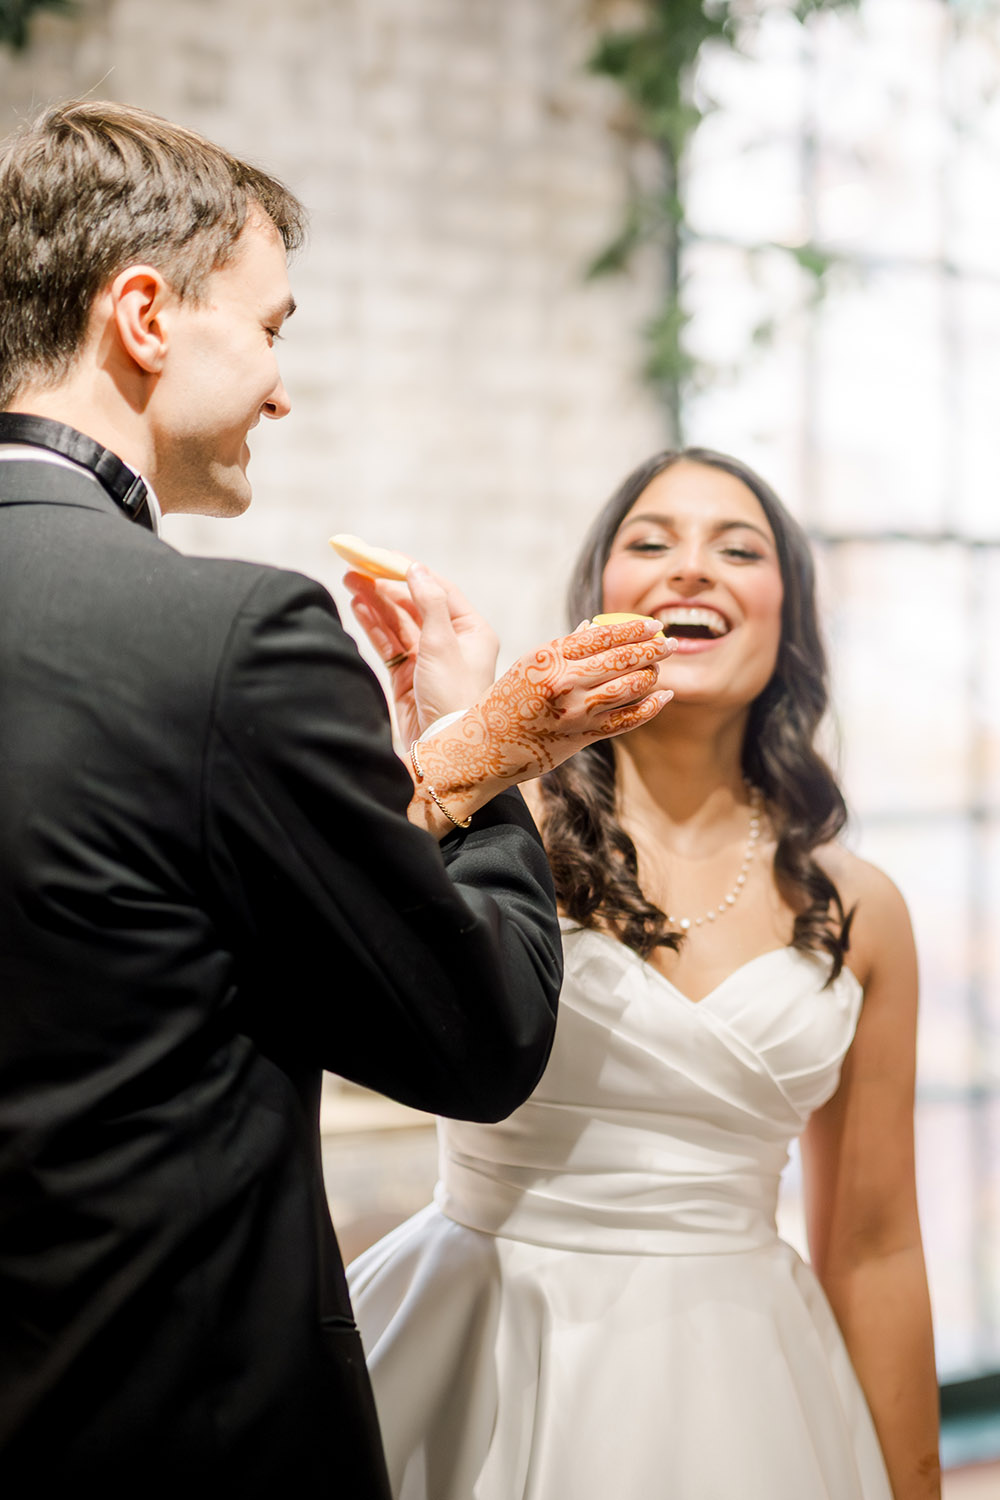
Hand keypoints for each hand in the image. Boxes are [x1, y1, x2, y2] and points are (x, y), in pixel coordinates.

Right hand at [347, 564, 499, 745]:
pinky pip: (390, 643)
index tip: (383, 556)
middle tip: (358, 569)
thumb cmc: (453, 697)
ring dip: (376, 603)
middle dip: (386, 587)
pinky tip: (358, 606)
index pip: (439, 590)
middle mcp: (453, 643)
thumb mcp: (443, 644)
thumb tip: (416, 569)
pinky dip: (374, 625)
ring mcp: (428, 660)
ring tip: (351, 582)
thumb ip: (429, 603)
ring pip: (399, 623)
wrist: (443, 749)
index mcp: (472, 631)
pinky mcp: (408, 677)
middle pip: (415, 605)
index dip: (410, 572)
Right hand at [411, 618, 674, 829]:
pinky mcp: (582, 737)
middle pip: (620, 660)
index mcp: (548, 657)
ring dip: (651, 676)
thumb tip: (596, 628)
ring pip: (628, 688)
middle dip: (651, 649)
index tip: (653, 624)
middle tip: (669, 643)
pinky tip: (663, 697)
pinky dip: (649, 708)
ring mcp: (575, 712)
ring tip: (660, 668)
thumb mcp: (528, 665)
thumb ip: (564, 648)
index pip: (602, 635)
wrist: (485, 747)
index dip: (633, 629)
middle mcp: (564, 682)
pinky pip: (626, 720)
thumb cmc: (505, 700)